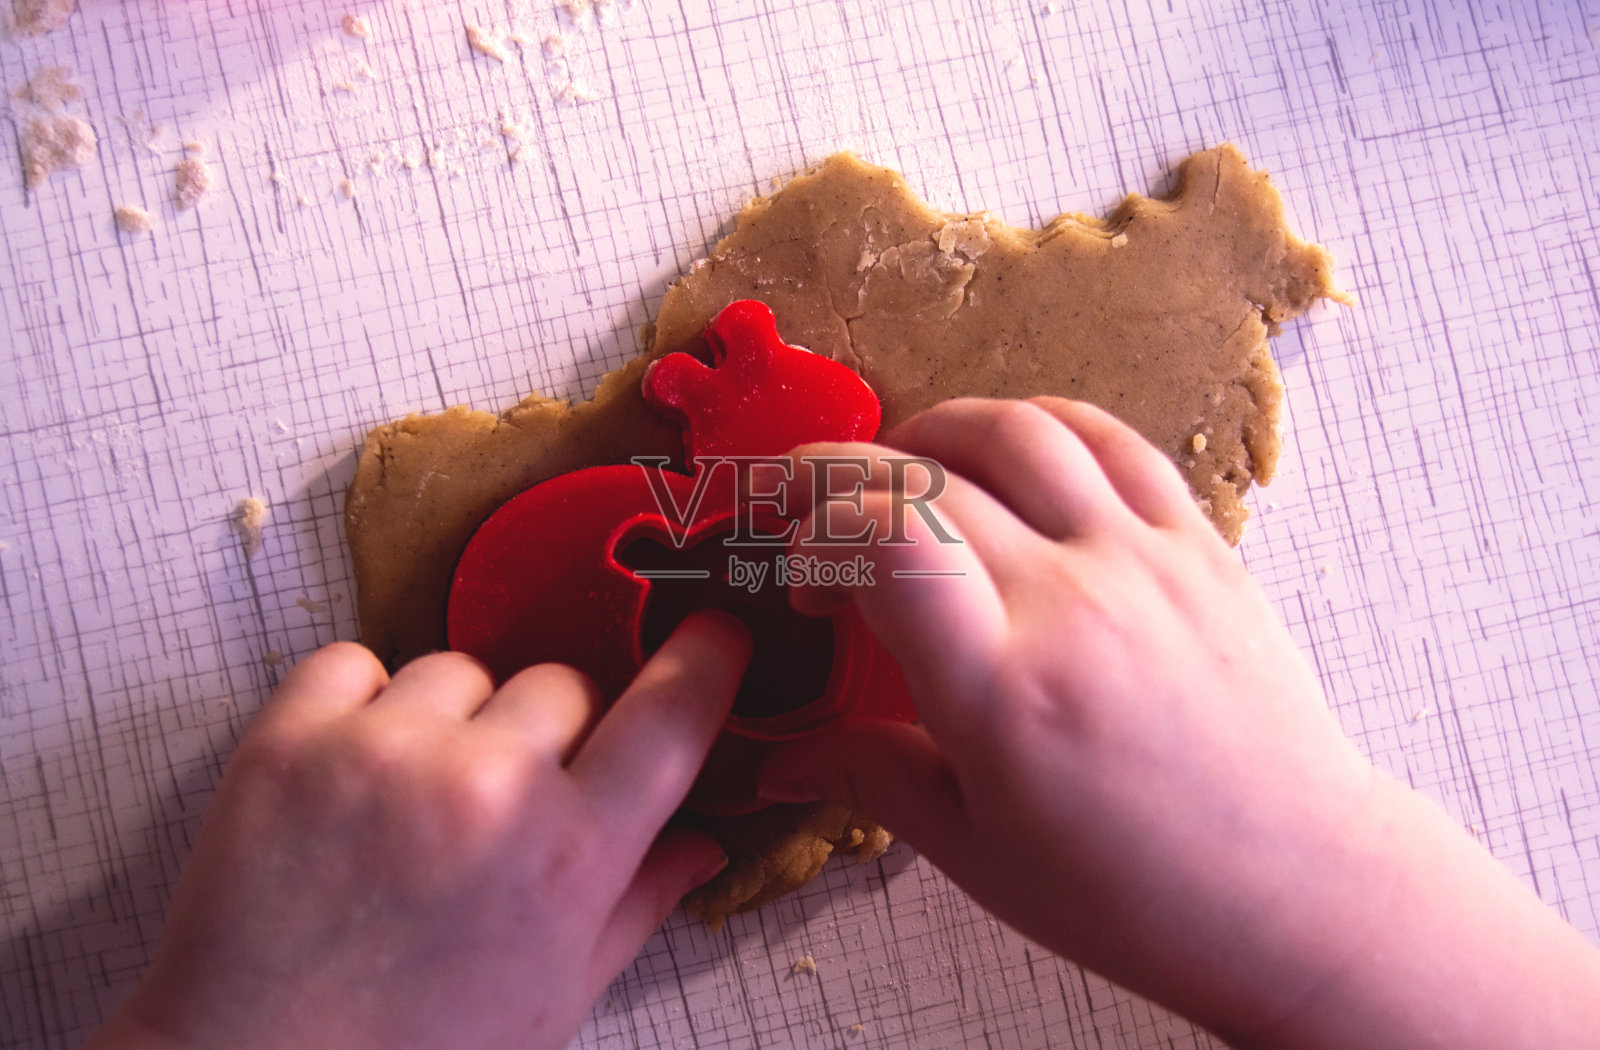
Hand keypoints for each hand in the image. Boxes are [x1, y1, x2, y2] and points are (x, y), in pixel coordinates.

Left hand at [86, 611, 749, 1049]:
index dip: (704, 665)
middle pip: (563, 683)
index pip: (673, 718)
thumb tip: (706, 844)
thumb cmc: (414, 1049)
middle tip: (504, 799)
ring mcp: (387, 754)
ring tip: (412, 802)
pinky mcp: (293, 738)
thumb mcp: (554, 995)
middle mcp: (490, 788)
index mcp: (570, 858)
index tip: (713, 637)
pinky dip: (358, 703)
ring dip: (451, 719)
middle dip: (548, 732)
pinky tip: (351, 774)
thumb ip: (637, 905)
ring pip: (461, 669)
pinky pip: (355, 661)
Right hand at [758, 398, 1599, 1047]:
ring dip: (936, 427)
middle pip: (929, 474)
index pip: (884, 538)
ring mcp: (1143, 563)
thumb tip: (776, 760)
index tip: (803, 571)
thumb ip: (868, 777)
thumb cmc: (1136, 892)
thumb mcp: (977, 850)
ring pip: (1020, 430)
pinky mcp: (1198, 547)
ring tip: (901, 466)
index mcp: (1004, 691)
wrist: (1297, 888)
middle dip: (844, 475)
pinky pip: (1114, 442)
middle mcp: (1073, 604)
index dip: (815, 525)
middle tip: (817, 514)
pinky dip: (1042, 423)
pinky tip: (1007, 451)